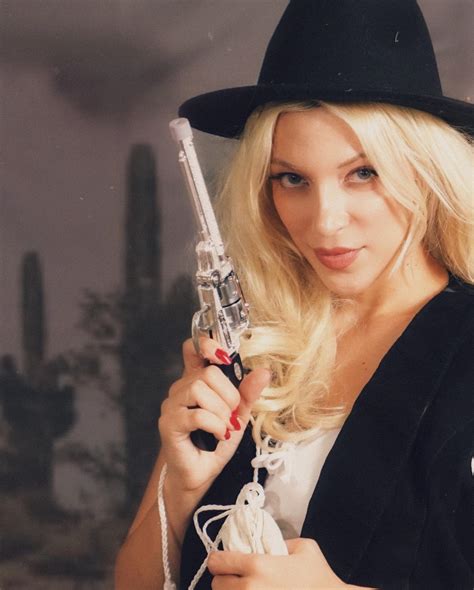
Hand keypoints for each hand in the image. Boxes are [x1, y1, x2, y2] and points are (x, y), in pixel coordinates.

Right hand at [158, 336, 270, 492]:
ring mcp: (172, 406)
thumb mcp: (238, 413)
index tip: (223, 356)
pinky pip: (197, 414)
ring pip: (199, 389)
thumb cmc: (216, 440)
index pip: (193, 350)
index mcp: (196, 380)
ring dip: (221, 411)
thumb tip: (264, 371)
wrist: (202, 473)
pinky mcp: (169, 424)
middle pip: (206, 373)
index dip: (206, 344)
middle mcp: (180, 389)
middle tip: (232, 413)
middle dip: (228, 394)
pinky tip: (218, 434)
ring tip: (225, 426)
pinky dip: (215, 425)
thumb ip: (248, 392)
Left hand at [207, 538, 375, 588]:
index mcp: (258, 565)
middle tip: (235, 577)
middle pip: (216, 584)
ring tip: (244, 589)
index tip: (222, 560)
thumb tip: (264, 542)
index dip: (218, 559)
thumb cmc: (319, 576)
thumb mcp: (304, 547)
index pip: (218, 561)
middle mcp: (250, 588)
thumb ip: (279, 540)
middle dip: (223, 579)